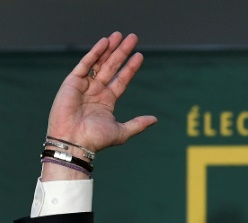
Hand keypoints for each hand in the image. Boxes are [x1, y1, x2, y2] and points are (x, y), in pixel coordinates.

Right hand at [46, 32, 156, 152]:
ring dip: (109, 48)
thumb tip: (155, 119)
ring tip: (119, 35)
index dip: (130, 68)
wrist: (74, 141)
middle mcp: (96, 91)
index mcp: (107, 101)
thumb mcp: (122, 131)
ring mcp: (84, 85)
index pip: (122, 79)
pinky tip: (105, 42)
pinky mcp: (72, 82)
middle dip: (122, 52)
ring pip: (99, 62)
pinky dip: (95, 53)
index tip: (140, 55)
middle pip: (112, 67)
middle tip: (133, 38)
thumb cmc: (96, 139)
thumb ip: (138, 124)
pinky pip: (85, 64)